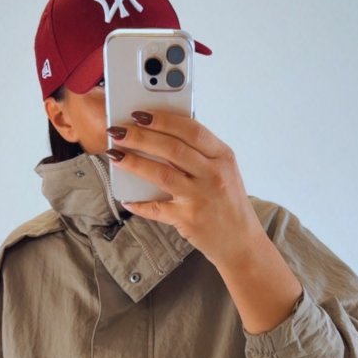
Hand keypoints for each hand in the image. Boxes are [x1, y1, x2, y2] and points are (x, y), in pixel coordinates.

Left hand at [106, 110, 266, 267]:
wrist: (241, 243)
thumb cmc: (230, 206)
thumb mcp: (224, 173)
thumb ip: (200, 155)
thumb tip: (161, 137)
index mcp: (223, 157)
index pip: (190, 129)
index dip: (162, 119)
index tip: (140, 114)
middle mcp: (213, 175)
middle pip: (171, 148)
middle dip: (140, 136)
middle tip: (118, 131)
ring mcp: (200, 197)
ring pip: (161, 173)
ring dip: (134, 162)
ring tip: (115, 154)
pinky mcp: (188, 219)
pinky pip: (157, 208)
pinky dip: (139, 204)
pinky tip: (127, 199)